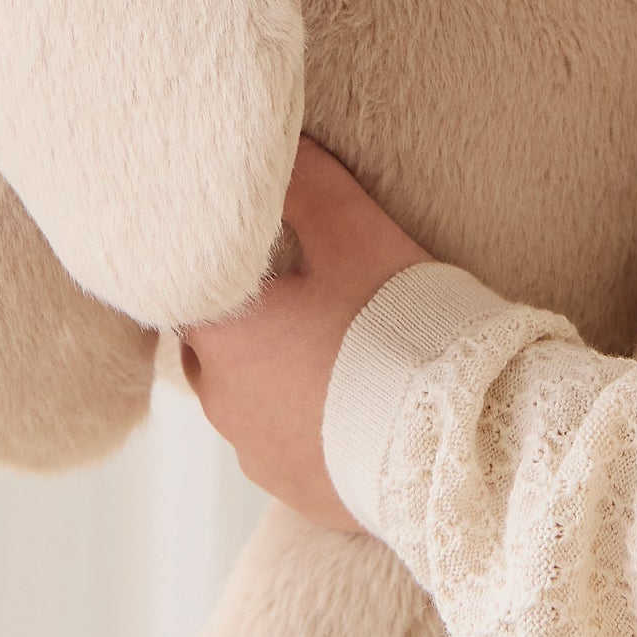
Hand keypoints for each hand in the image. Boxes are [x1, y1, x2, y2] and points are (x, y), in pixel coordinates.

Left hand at [178, 135, 430, 534]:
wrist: (454, 439)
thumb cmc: (399, 330)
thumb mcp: (358, 237)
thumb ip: (310, 185)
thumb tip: (281, 143)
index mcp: (225, 337)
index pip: (183, 290)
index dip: (210, 266)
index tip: (237, 251)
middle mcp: (224, 404)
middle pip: (209, 351)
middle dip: (238, 323)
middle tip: (285, 292)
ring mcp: (259, 457)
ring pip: (247, 404)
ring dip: (272, 379)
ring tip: (328, 352)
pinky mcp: (299, 493)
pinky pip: (288, 450)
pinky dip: (307, 426)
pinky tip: (351, 408)